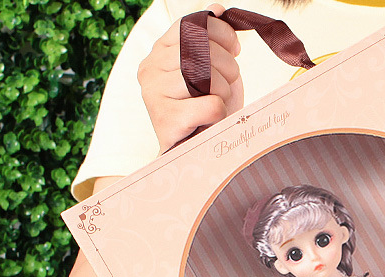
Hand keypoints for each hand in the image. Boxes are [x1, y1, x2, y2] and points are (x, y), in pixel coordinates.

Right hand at [138, 3, 242, 152]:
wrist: (195, 154)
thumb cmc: (205, 111)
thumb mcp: (210, 69)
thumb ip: (210, 39)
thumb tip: (216, 8)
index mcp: (158, 52)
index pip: (191, 24)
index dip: (220, 32)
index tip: (235, 48)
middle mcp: (150, 69)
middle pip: (200, 48)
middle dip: (228, 65)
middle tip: (228, 85)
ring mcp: (154, 94)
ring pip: (206, 75)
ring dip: (224, 91)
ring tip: (218, 104)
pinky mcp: (166, 120)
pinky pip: (211, 105)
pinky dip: (221, 113)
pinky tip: (211, 121)